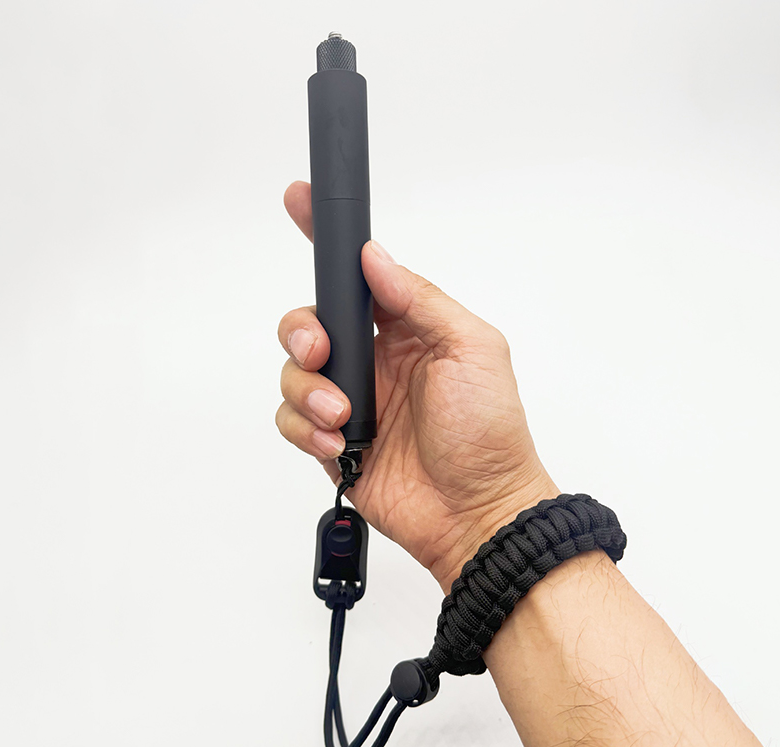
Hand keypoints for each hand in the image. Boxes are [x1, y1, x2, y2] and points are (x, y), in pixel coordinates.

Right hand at [276, 181, 558, 592]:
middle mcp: (374, 359)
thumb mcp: (472, 349)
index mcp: (407, 329)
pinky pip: (291, 419)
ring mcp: (351, 400)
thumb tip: (374, 259)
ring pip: (294, 370)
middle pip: (309, 321)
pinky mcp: (332, 439)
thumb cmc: (489, 432)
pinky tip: (338, 441)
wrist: (476, 510)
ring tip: (344, 414)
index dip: (326, 239)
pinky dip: (304, 427)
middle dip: (303, 330)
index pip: (357, 276)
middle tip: (322, 350)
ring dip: (308, 388)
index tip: (300, 202)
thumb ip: (420, 299)